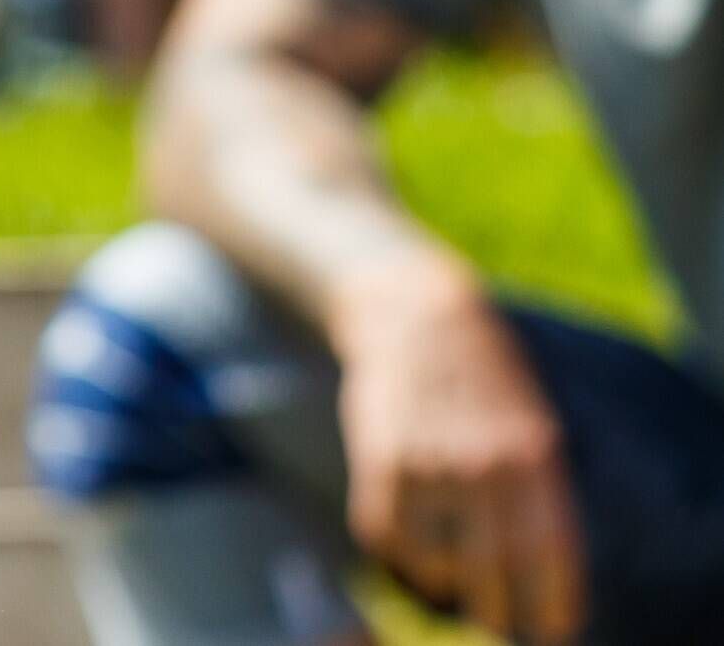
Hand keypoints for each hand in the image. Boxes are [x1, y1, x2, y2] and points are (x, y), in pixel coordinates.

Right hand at [332, 259, 583, 640]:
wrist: (416, 315)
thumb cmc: (487, 380)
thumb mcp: (534, 428)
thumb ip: (539, 493)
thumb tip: (540, 573)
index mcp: (533, 458)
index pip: (549, 558)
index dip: (551, 606)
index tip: (550, 630)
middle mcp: (480, 465)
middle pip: (493, 574)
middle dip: (498, 614)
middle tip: (497, 623)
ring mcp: (425, 463)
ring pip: (435, 563)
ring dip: (444, 585)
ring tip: (451, 584)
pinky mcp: (377, 458)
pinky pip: (386, 535)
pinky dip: (400, 555)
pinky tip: (412, 550)